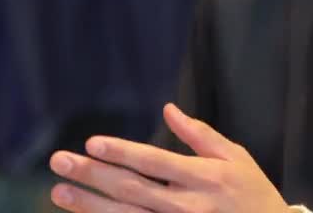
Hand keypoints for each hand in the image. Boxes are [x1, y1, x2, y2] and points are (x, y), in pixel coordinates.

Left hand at [48, 102, 289, 212]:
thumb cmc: (252, 192)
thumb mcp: (235, 156)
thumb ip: (199, 134)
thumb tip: (168, 109)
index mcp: (203, 177)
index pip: (154, 162)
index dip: (122, 152)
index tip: (92, 142)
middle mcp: (187, 205)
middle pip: (131, 189)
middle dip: (93, 175)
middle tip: (60, 162)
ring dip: (90, 206)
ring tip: (60, 193)